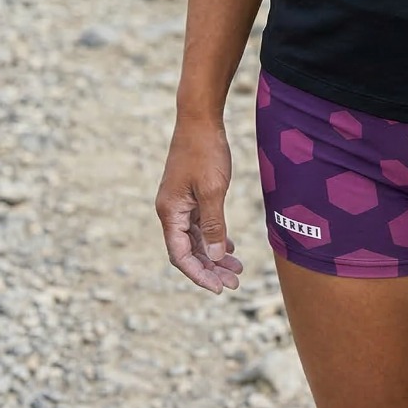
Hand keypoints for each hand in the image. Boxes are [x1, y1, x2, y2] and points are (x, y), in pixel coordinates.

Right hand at [155, 118, 244, 293]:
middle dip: (210, 269)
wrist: (200, 119)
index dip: (199, 274)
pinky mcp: (189, 195)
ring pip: (195, 239)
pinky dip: (213, 237)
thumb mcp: (212, 190)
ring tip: (236, 270)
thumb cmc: (205, 152)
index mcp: (170, 212)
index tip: (219, 288)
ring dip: (214, 255)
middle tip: (234, 283)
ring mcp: (179, 203)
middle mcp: (171, 211)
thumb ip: (213, 225)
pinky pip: (199, 225)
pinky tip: (228, 247)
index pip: (180, 256)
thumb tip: (213, 256)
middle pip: (188, 251)